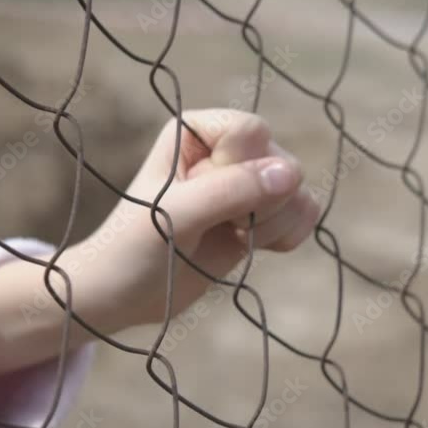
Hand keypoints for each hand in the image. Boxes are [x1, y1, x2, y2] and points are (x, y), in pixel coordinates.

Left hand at [0, 110, 319, 378]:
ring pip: (298, 191)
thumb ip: (233, 190)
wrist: (123, 295)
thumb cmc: (134, 248)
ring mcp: (247, 184)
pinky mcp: (261, 216)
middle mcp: (227, 150)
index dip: (239, 170)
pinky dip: (287, 235)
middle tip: (219, 225)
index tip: (203, 199)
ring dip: (274, 224)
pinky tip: (250, 247)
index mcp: (199, 131)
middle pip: (283, 162)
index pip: (252, 132)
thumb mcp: (178, 216)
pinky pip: (304, 213)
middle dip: (260, 204)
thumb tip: (293, 173)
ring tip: (233, 238)